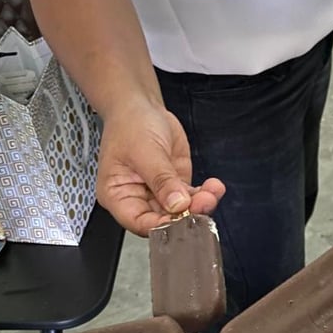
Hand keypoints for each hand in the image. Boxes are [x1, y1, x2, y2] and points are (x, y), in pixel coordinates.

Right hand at [97, 100, 224, 236]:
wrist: (142, 106)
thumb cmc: (130, 124)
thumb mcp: (145, 151)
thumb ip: (162, 180)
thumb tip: (178, 204)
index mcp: (118, 197)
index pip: (139, 223)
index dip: (161, 226)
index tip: (181, 219)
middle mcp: (138, 200)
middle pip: (163, 221)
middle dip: (186, 215)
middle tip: (203, 204)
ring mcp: (159, 196)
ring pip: (181, 212)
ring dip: (200, 205)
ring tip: (211, 193)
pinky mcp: (176, 187)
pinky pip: (192, 198)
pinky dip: (205, 195)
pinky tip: (214, 187)